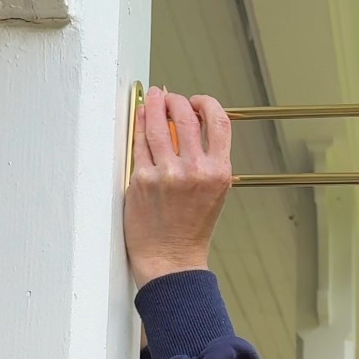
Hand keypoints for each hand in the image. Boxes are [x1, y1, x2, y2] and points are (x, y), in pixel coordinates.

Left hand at [124, 87, 232, 289]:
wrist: (171, 260)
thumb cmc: (191, 230)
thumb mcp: (214, 192)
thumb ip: (206, 160)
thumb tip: (190, 124)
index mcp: (218, 172)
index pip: (219, 121)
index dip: (206, 103)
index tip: (197, 101)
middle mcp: (195, 171)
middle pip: (185, 116)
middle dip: (176, 100)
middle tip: (170, 98)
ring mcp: (166, 174)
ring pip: (157, 124)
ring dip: (154, 105)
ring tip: (153, 98)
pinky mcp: (141, 180)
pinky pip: (139, 143)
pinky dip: (139, 125)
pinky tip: (140, 118)